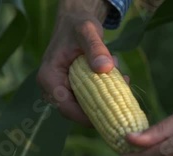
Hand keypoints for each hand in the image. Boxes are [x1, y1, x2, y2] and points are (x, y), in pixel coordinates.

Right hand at [37, 0, 114, 125]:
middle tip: (123, 93)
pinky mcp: (74, 90)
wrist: (76, 23)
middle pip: (76, 111)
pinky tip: (120, 79)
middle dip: (101, 107)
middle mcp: (53, 88)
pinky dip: (106, 93)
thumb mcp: (87, 31)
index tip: (109, 116)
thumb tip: (104, 68)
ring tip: (122, 80)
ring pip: (86, 106)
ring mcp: (63, 90)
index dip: (85, 117)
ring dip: (106, 98)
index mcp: (49, 77)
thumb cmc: (77, 25)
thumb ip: (95, 48)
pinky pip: (90, 100)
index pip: (65, 107)